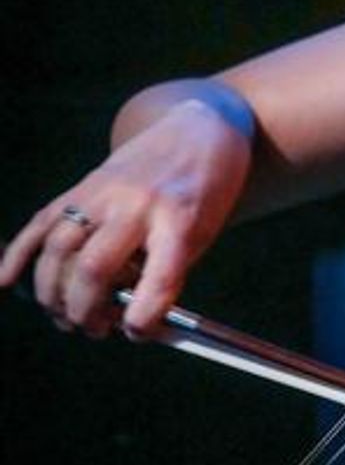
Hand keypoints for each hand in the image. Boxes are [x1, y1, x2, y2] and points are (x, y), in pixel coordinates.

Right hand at [0, 97, 253, 338]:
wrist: (199, 132)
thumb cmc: (204, 192)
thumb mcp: (202, 236)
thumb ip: (165, 275)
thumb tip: (127, 322)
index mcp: (179, 217)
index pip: (160, 276)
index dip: (143, 317)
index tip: (135, 332)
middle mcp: (136, 202)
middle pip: (94, 266)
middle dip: (85, 310)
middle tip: (94, 329)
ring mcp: (103, 191)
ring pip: (59, 248)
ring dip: (53, 292)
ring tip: (65, 317)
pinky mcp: (82, 186)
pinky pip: (41, 222)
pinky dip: (18, 254)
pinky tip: (4, 281)